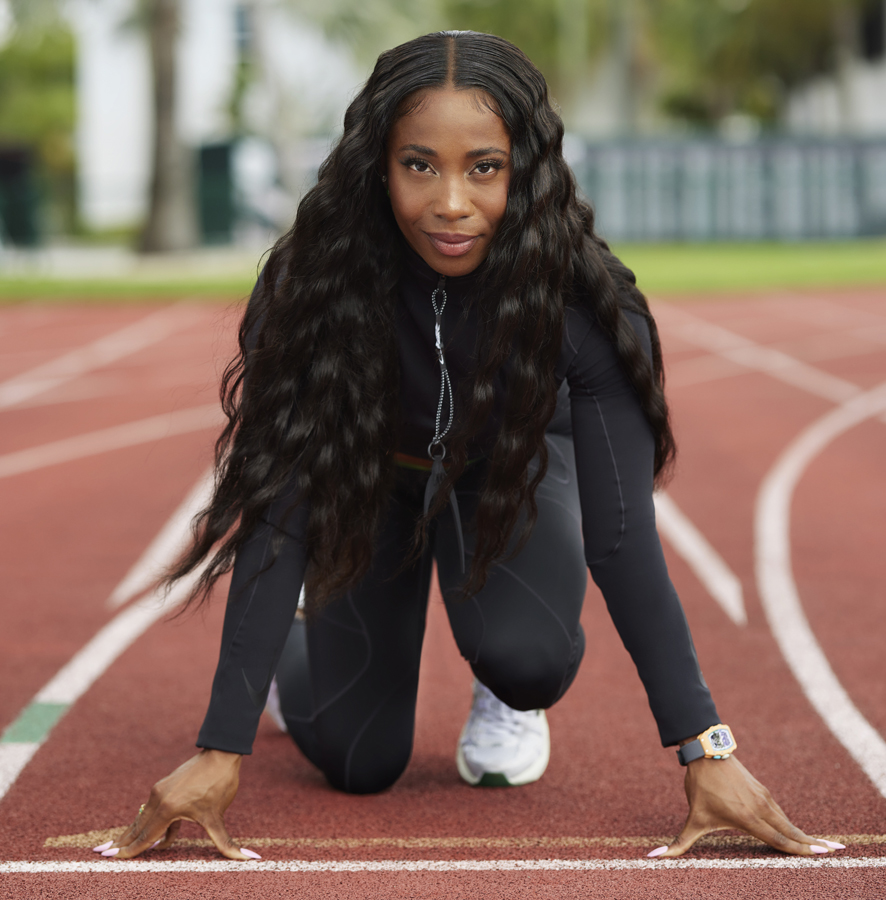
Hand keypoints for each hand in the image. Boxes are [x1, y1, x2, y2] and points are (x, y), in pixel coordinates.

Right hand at [93, 749, 260, 860]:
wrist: (221, 753)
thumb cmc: (220, 784)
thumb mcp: (219, 817)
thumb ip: (226, 842)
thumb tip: (249, 858)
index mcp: (168, 808)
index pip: (145, 837)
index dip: (129, 851)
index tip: (110, 859)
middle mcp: (158, 799)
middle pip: (138, 827)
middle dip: (122, 842)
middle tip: (101, 854)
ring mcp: (160, 790)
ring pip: (144, 817)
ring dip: (134, 832)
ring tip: (116, 845)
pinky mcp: (165, 785)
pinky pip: (153, 808)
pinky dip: (149, 822)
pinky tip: (157, 837)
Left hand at [649, 754, 844, 857]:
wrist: (706, 752)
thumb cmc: (700, 787)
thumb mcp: (692, 818)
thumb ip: (679, 843)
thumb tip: (654, 857)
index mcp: (748, 818)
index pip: (779, 840)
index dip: (800, 851)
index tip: (821, 857)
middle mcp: (761, 808)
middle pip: (792, 832)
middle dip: (813, 844)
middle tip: (837, 852)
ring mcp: (764, 798)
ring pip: (788, 822)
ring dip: (806, 834)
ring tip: (825, 846)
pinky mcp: (763, 790)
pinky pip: (781, 813)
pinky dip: (794, 824)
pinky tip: (802, 833)